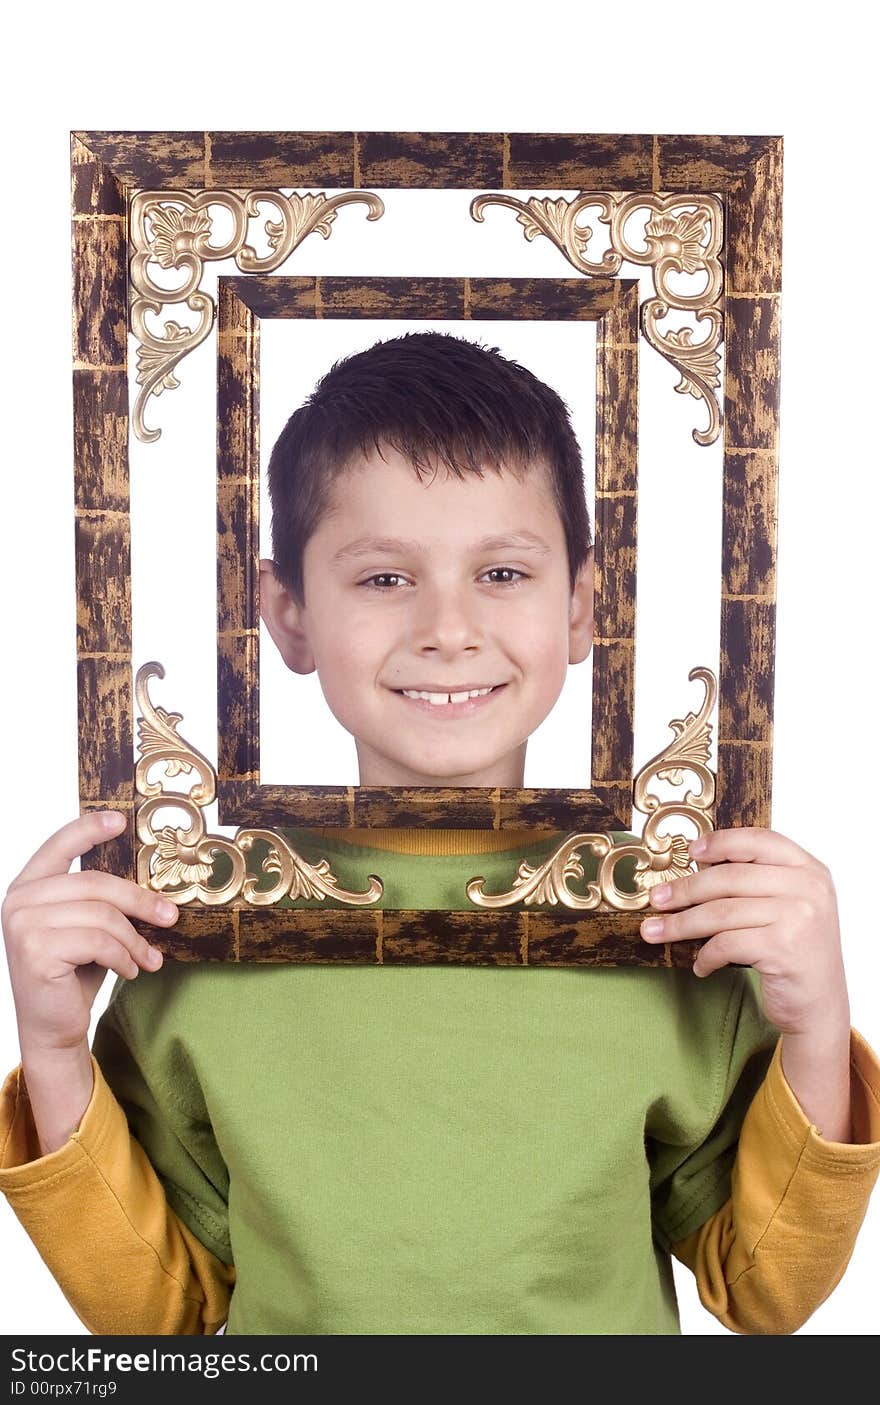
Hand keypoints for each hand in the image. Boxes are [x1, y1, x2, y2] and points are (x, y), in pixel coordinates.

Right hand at [2, 811, 178, 1059]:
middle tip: (170, 916)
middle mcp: (19, 901)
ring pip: (102, 916)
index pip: (58, 844)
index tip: (120, 819)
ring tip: (149, 958)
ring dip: (134, 940)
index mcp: (29, 886)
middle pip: (95, 883)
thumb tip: (152, 880)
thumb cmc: (74, 972)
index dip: (89, 828)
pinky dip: (123, 957)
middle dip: (140, 901)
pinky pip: (98, 942)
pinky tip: (129, 970)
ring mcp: (23, 925)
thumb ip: (101, 900)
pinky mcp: (36, 951)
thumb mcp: (87, 927)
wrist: (52, 1027)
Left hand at [639, 826, 849, 1039]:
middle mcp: (807, 888)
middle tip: (656, 899)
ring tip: (656, 931)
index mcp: (808, 869)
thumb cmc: (796, 950)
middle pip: (729, 878)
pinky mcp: (783, 950)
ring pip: (721, 913)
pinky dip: (705, 956)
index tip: (690, 851)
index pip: (758, 840)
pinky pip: (727, 944)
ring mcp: (798, 918)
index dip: (720, 842)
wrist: (821, 1003)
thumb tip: (698, 865)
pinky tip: (700, 965)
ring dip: (681, 924)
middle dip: (685, 890)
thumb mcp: (788, 905)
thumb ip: (758, 881)